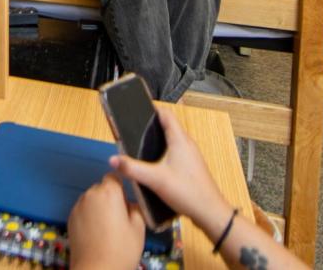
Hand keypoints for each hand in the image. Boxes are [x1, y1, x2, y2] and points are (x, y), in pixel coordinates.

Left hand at [68, 174, 144, 269]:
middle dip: (110, 198)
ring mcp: (78, 207)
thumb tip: (130, 204)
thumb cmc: (120, 251)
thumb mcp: (139, 228)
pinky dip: (89, 217)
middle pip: (101, 188)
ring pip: (91, 200)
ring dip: (98, 208)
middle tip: (119, 218)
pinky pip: (82, 211)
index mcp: (109, 193)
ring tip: (107, 229)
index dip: (120, 187)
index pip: (113, 176)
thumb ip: (136, 208)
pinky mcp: (70, 219)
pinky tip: (96, 234)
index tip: (125, 200)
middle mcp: (90, 195)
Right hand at [111, 104, 231, 232]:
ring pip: (172, 141)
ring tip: (140, 147)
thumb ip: (132, 169)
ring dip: (158, 141)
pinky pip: (176, 153)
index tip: (136, 110)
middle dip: (151, 127)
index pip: (166, 114)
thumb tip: (113, 160)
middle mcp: (187, 144)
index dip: (151, 109)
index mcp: (180, 140)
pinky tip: (154, 166)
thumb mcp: (155, 179)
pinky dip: (164, 154)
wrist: (209, 212)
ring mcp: (191, 156)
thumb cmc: (187, 191)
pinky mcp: (191, 168)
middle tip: (133, 130)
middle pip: (168, 127)